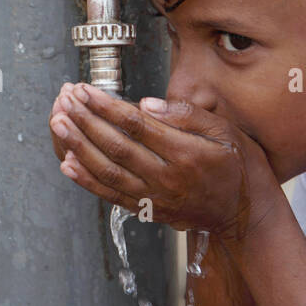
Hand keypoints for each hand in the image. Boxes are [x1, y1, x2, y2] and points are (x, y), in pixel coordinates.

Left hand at [48, 81, 281, 241]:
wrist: (247, 215)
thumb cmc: (239, 166)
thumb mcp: (226, 131)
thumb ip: (187, 115)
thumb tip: (146, 105)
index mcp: (187, 153)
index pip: (137, 126)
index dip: (107, 106)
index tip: (86, 90)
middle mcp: (167, 178)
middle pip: (116, 147)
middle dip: (85, 122)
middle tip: (64, 101)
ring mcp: (155, 198)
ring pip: (107, 172)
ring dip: (78, 147)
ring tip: (58, 125)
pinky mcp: (149, 211)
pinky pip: (111, 196)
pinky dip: (86, 181)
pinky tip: (67, 163)